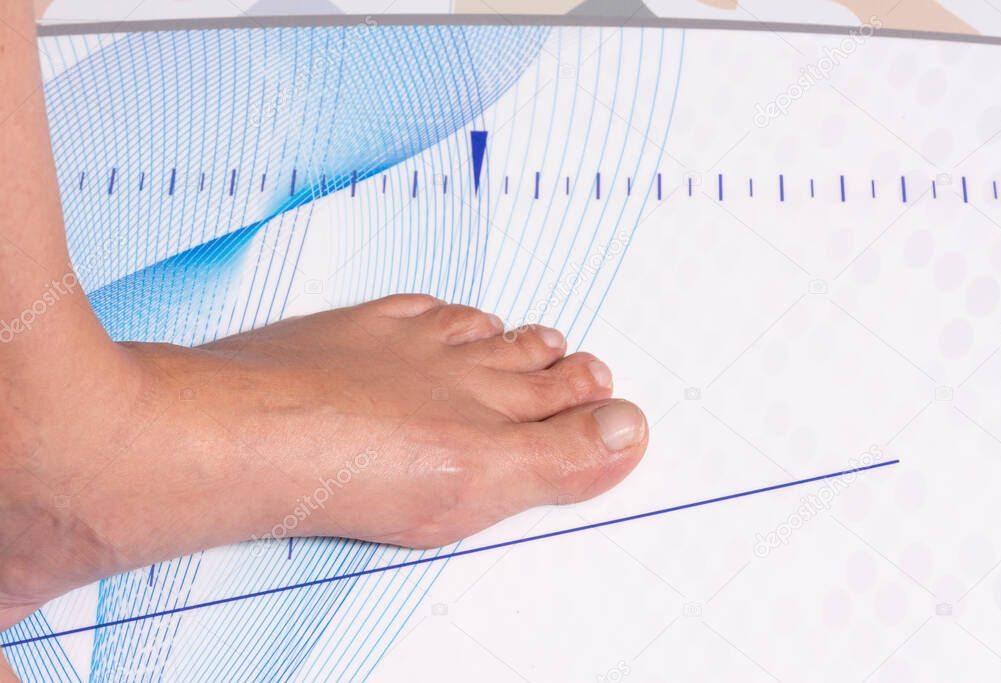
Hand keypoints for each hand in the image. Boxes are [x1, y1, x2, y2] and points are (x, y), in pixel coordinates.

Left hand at [0, 295, 647, 629]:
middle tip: (582, 367)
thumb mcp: (476, 486)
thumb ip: (559, 460)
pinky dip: (441, 314)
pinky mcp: (353, 330)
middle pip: (527, 359)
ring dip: (509, 338)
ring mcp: (403, 345)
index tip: (609, 399)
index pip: (562, 399)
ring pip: (479, 331)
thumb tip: (628, 431)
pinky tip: (439, 317)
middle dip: (562, 365)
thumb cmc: (348, 467)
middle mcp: (455, 369)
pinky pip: (415, 308)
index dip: (592, 399)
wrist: (241, 433)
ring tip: (527, 340)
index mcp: (489, 413)